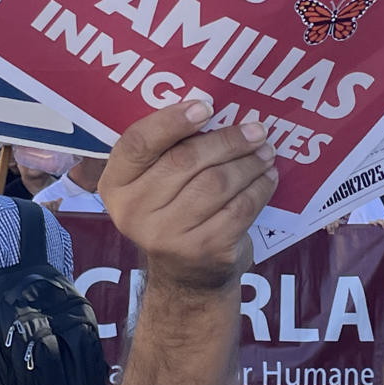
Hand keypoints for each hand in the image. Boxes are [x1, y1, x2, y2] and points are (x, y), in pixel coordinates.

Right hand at [99, 102, 277, 288]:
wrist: (185, 277)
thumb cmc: (172, 213)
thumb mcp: (153, 184)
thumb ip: (167, 151)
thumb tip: (212, 109)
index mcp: (116, 185)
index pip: (137, 143)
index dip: (172, 121)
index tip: (206, 106)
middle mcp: (133, 212)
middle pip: (184, 161)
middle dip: (227, 140)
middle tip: (256, 129)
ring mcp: (167, 236)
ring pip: (216, 184)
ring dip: (248, 163)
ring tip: (266, 150)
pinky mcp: (203, 251)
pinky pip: (239, 209)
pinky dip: (259, 188)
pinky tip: (268, 177)